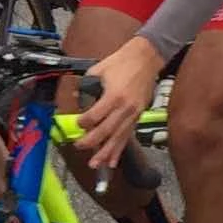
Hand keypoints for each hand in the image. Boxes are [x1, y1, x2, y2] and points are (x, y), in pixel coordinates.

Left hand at [72, 37, 165, 169]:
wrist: (146, 58)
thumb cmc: (122, 62)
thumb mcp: (99, 69)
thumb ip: (86, 86)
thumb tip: (76, 98)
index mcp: (114, 96)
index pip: (94, 116)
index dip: (83, 122)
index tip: (77, 124)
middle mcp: (124, 108)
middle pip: (106, 131)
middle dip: (91, 142)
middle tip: (79, 146)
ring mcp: (133, 114)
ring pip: (117, 138)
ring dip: (105, 153)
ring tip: (95, 164)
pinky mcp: (138, 116)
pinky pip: (127, 136)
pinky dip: (119, 149)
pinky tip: (113, 161)